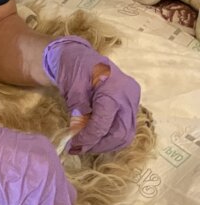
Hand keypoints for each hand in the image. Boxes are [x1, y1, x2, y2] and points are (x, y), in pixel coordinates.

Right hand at [0, 110, 75, 204]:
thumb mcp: (14, 148)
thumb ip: (27, 164)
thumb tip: (27, 182)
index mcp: (47, 151)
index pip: (59, 178)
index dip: (50, 192)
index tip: (36, 198)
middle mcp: (53, 169)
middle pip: (68, 196)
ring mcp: (47, 187)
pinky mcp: (36, 203)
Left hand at [42, 36, 139, 154]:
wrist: (80, 56)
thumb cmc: (74, 67)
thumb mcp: (72, 87)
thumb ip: (78, 111)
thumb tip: (80, 134)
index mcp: (115, 90)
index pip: (104, 124)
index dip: (88, 138)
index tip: (73, 146)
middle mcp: (129, 97)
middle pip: (121, 134)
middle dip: (100, 145)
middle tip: (79, 149)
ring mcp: (132, 102)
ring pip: (125, 135)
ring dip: (105, 144)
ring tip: (85, 145)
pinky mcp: (130, 106)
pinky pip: (124, 128)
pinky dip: (110, 136)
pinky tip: (94, 137)